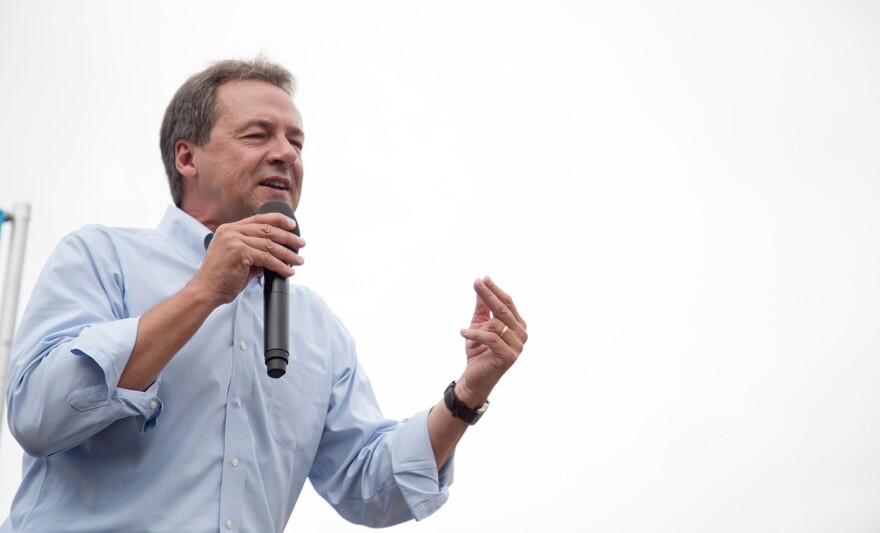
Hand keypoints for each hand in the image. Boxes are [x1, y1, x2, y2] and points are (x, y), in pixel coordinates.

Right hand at [189, 212, 304, 305]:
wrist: (206, 291)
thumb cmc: (221, 278)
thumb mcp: (240, 259)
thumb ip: (255, 253)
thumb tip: (277, 254)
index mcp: (229, 229)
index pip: (258, 219)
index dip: (278, 220)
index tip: (292, 225)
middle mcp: (231, 231)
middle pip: (267, 229)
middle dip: (288, 237)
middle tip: (301, 244)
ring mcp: (234, 240)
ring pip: (269, 245)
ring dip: (287, 254)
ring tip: (298, 261)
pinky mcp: (239, 252)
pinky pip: (267, 258)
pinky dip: (280, 266)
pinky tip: (287, 271)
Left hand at [456, 276, 527, 406]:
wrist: (474, 378)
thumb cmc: (478, 351)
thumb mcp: (479, 325)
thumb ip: (482, 307)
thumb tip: (481, 284)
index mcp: (518, 325)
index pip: (508, 303)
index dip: (495, 290)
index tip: (483, 279)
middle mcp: (522, 334)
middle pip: (504, 309)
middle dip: (489, 295)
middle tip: (476, 283)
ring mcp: (518, 346)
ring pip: (496, 325)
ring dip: (478, 327)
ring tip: (466, 333)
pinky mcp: (509, 356)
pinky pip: (491, 338)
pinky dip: (475, 334)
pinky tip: (463, 332)